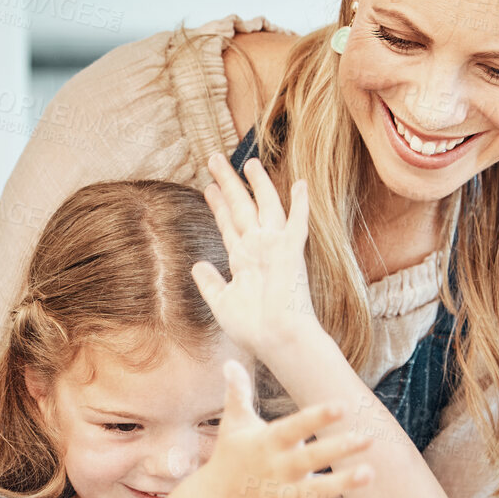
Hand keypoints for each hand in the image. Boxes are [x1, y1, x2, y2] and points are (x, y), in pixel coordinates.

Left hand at [192, 152, 317, 358]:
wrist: (275, 339)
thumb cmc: (252, 328)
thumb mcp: (221, 302)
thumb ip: (210, 282)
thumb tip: (197, 265)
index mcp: (243, 260)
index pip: (228, 225)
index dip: (218, 205)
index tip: (208, 187)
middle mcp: (258, 249)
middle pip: (240, 208)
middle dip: (227, 183)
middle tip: (213, 158)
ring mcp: (275, 248)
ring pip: (263, 207)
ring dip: (256, 184)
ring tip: (246, 161)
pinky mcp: (291, 253)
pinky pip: (296, 223)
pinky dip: (300, 204)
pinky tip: (301, 183)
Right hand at [196, 359, 372, 497]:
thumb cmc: (230, 457)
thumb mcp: (233, 425)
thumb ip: (237, 394)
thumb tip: (229, 362)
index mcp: (266, 443)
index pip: (294, 427)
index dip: (317, 418)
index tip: (341, 406)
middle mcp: (276, 469)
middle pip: (310, 459)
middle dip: (338, 449)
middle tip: (368, 438)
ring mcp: (281, 497)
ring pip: (315, 492)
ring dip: (342, 484)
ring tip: (369, 473)